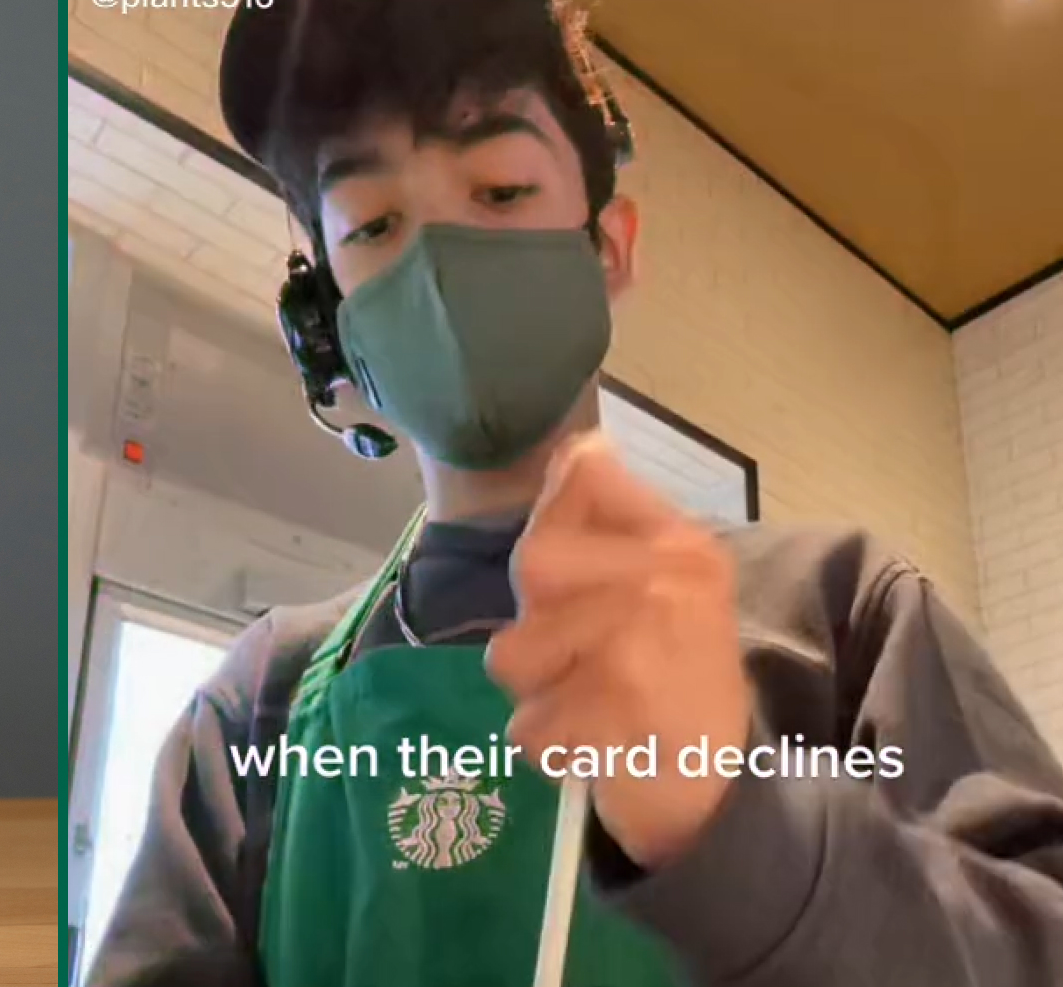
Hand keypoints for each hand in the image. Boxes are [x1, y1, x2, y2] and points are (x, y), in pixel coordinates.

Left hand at [486, 432, 751, 868]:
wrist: (725, 791)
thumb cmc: (680, 680)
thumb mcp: (668, 585)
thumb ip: (610, 519)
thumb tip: (578, 446)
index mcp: (680, 545)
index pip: (583, 477)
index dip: (555, 519)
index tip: (579, 572)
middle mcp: (663, 582)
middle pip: (533, 566)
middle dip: (537, 623)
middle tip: (585, 657)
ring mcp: (636, 648)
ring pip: (511, 654)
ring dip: (537, 692)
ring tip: (592, 704)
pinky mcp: (611, 717)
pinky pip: (526, 725)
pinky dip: (550, 747)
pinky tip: (597, 746)